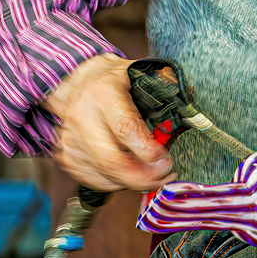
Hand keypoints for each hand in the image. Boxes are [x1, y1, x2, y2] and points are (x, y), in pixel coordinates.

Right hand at [41, 54, 172, 192]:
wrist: (72, 82)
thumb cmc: (112, 80)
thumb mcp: (139, 74)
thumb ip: (164, 89)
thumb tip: (192, 111)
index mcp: (103, 93)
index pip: (126, 129)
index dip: (148, 151)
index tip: (167, 160)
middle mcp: (82, 117)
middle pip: (111, 161)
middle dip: (143, 177)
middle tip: (164, 176)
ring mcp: (70, 139)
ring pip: (103, 175)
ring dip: (132, 182)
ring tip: (152, 176)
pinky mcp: (64, 155)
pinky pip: (93, 180)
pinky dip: (115, 183)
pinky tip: (130, 174)